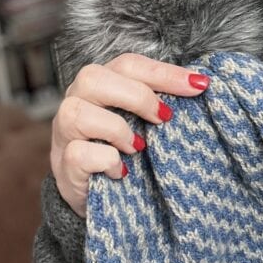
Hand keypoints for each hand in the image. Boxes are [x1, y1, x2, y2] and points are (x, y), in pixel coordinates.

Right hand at [51, 53, 209, 217]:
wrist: (99, 197)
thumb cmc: (126, 151)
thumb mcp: (144, 123)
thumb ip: (160, 103)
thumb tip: (200, 85)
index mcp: (101, 84)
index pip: (128, 64)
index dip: (164, 73)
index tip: (198, 85)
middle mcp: (77, 101)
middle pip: (94, 78)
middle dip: (137, 96)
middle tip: (165, 118)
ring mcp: (65, 133)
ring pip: (78, 113)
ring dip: (117, 129)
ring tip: (139, 147)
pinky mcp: (63, 164)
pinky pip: (79, 153)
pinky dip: (107, 160)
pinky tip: (122, 171)